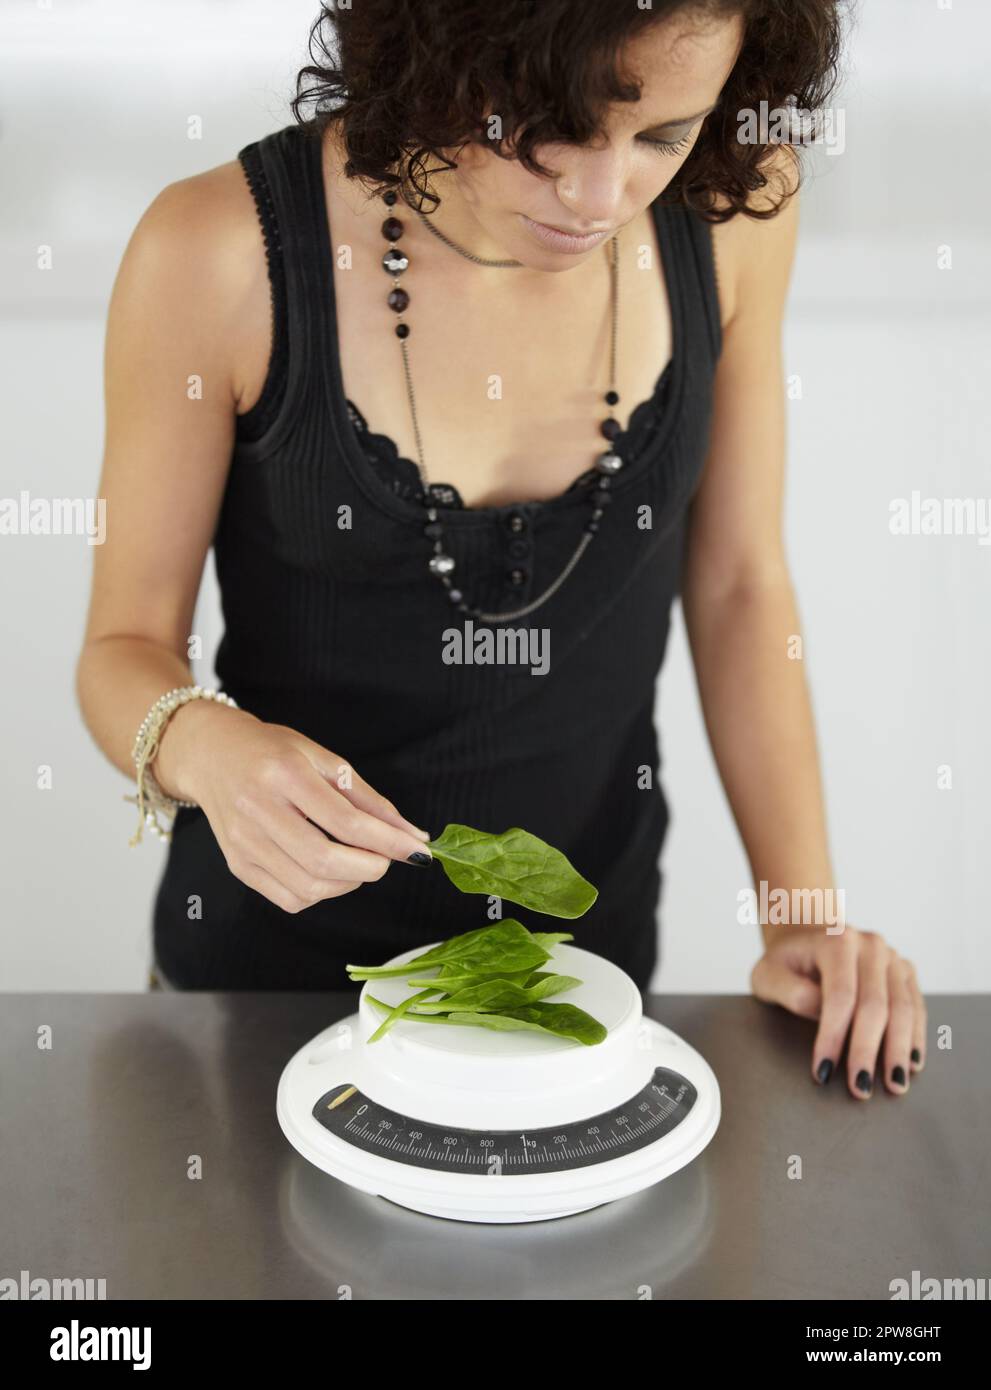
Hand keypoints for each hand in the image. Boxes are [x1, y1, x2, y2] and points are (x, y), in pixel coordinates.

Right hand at [153, 701, 432, 913]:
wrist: (211, 755)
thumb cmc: (272, 752)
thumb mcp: (323, 759)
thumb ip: (368, 799)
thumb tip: (412, 835)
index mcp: (284, 774)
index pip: (346, 822)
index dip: (389, 842)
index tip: (418, 851)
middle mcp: (258, 810)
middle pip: (325, 861)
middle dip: (370, 867)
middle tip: (386, 859)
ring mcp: (243, 842)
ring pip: (308, 887)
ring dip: (348, 884)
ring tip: (358, 862)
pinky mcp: (237, 865)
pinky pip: (289, 898)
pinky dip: (320, 894)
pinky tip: (328, 872)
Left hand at [750, 925, 925, 1098]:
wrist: (807, 937)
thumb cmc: (786, 962)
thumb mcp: (768, 974)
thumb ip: (788, 991)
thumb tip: (819, 1012)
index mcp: (836, 941)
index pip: (840, 996)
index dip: (833, 1036)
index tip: (824, 1070)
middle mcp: (870, 945)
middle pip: (875, 1005)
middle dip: (867, 1051)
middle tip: (860, 1088)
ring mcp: (891, 957)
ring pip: (903, 1008)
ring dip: (899, 1050)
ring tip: (894, 1084)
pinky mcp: (904, 971)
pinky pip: (916, 1007)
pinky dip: (916, 1037)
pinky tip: (912, 1063)